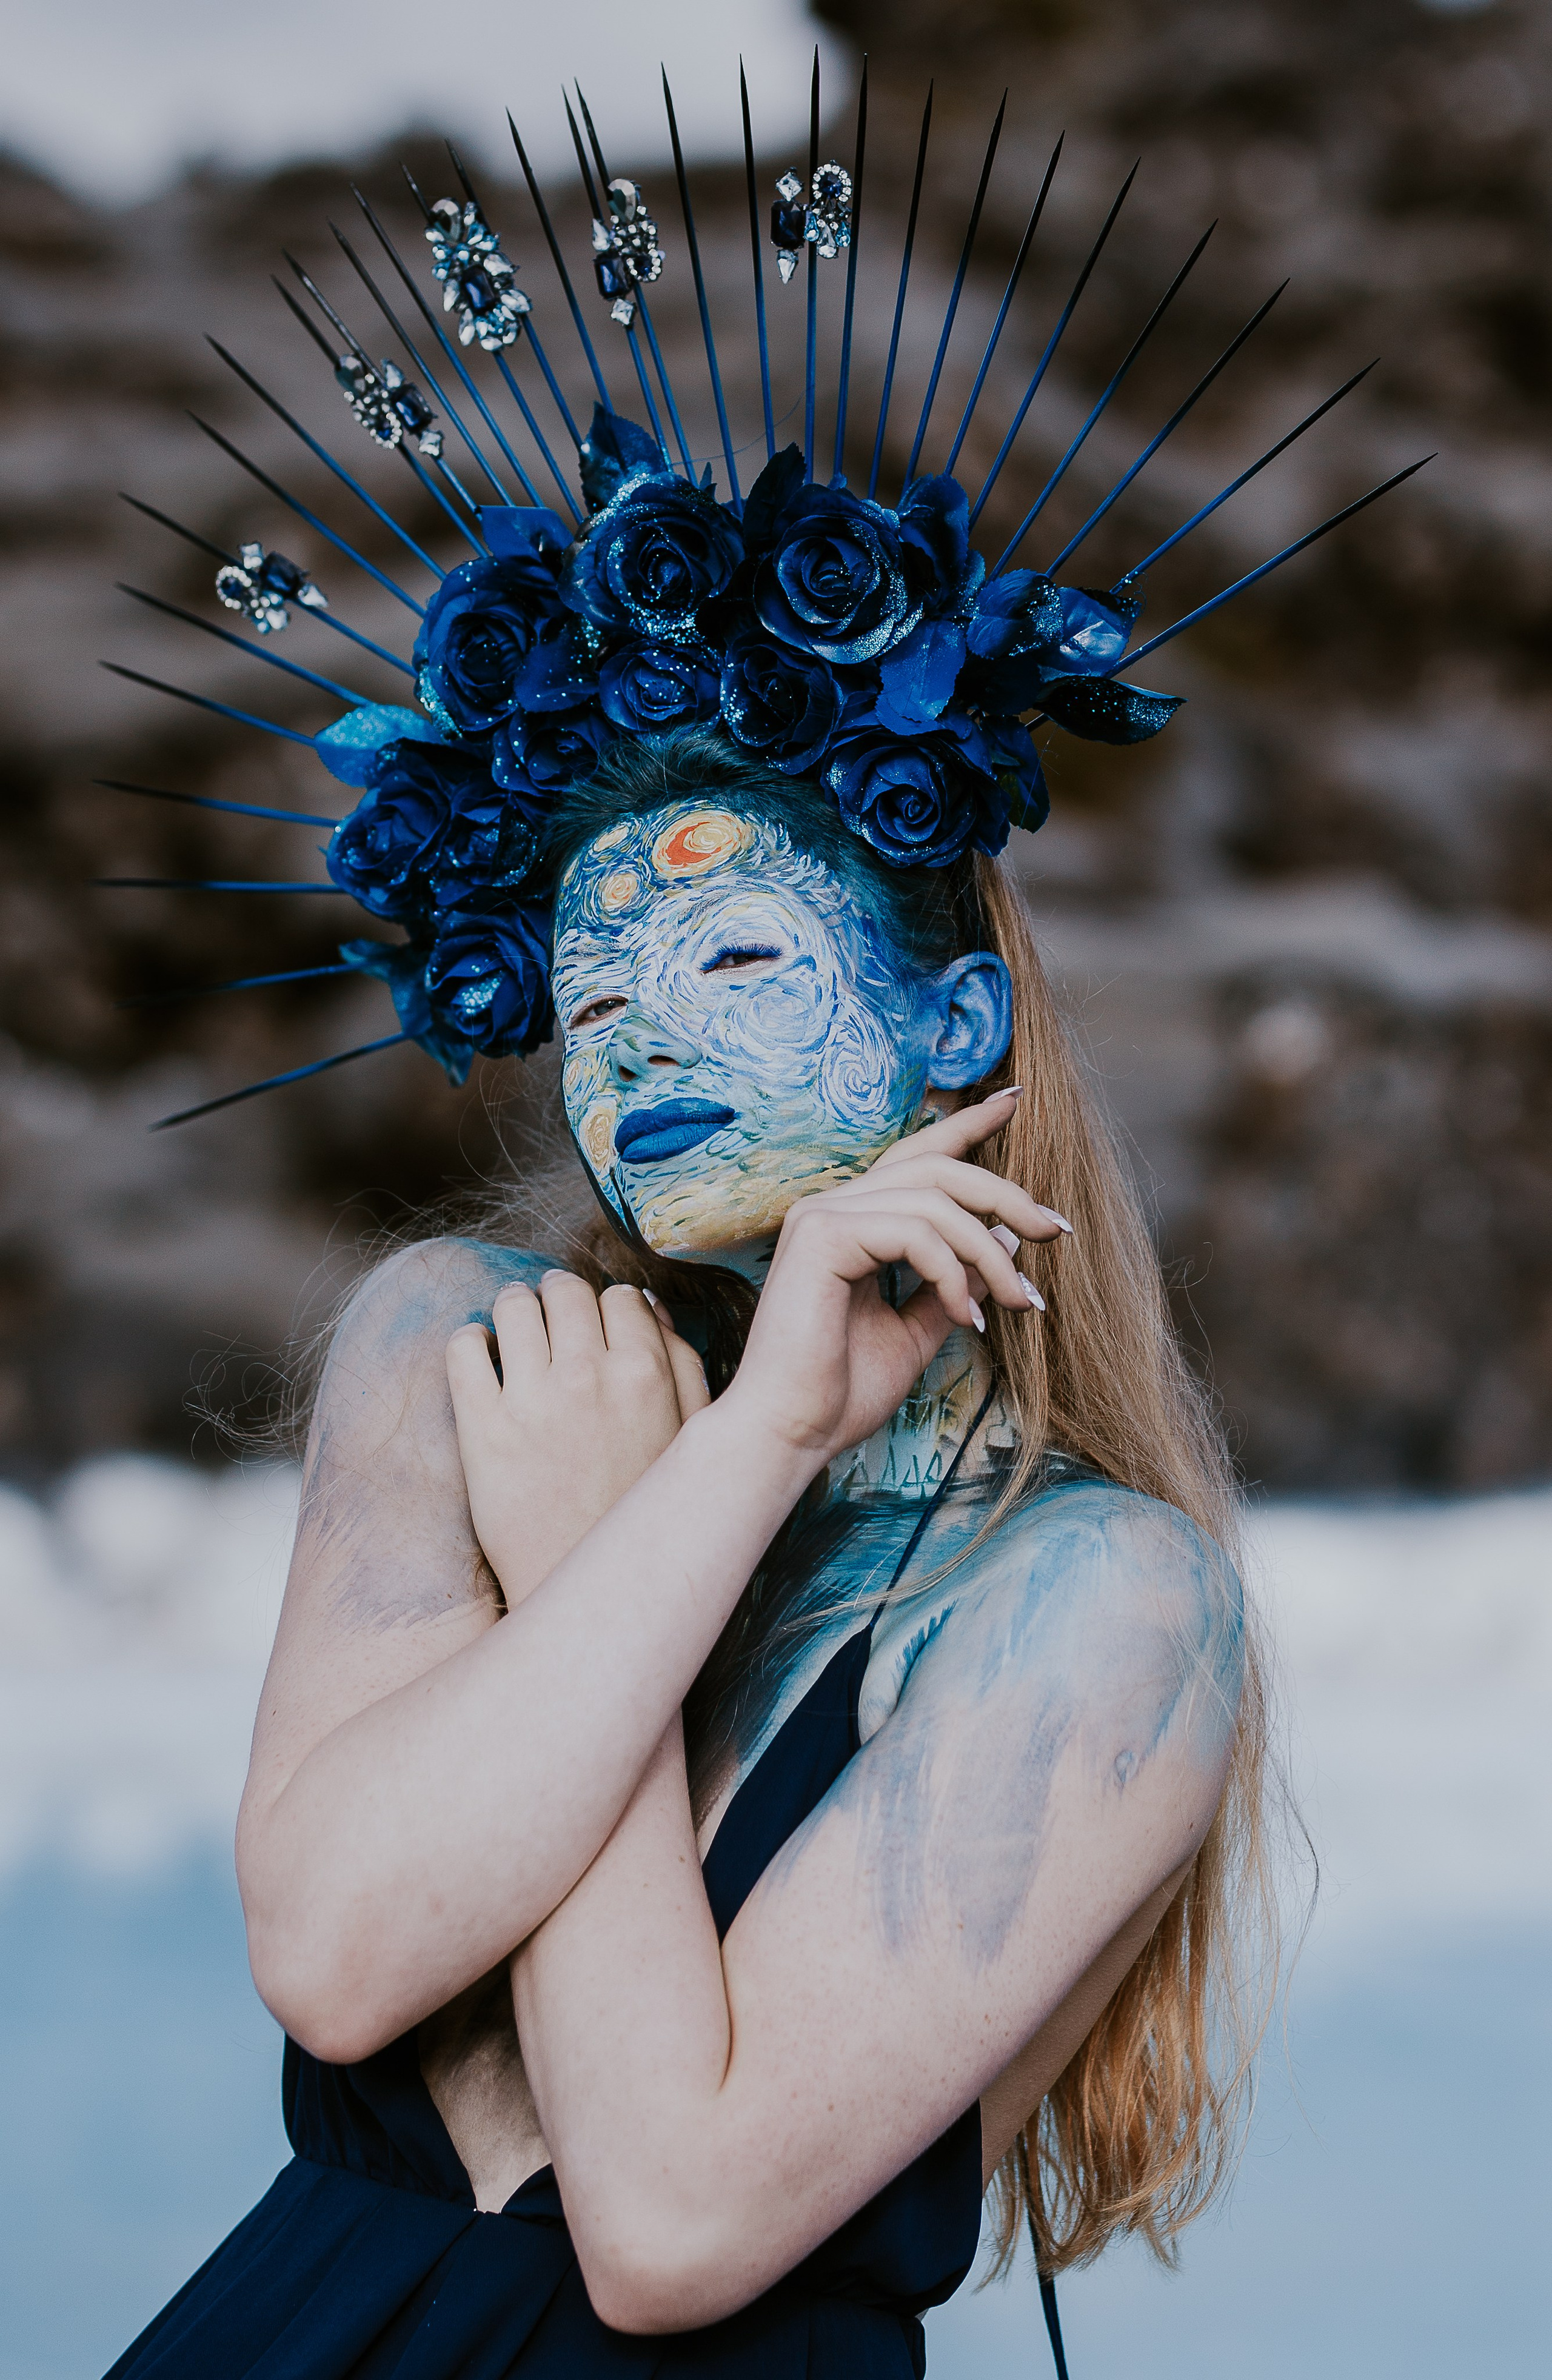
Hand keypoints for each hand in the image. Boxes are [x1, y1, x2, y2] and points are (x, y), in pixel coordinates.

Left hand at [446, 1274, 709, 1603]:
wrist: (587, 1591)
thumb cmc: (641, 1514)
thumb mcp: (690, 1439)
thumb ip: (682, 1364)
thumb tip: (648, 1306)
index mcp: (646, 1375)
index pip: (621, 1297)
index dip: (608, 1309)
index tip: (597, 1328)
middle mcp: (589, 1376)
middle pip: (565, 1290)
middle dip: (558, 1299)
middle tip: (551, 1321)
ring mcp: (531, 1400)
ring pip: (512, 1305)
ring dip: (514, 1311)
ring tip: (513, 1336)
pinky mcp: (481, 1428)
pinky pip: (464, 1347)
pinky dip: (470, 1342)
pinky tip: (482, 1361)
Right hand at [725, 1090, 1066, 1463]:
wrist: (792, 1435)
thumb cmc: (841, 1392)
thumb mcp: (918, 1331)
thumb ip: (956, 1282)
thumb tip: (1010, 1240)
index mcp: (851, 1223)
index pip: (916, 1156)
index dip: (967, 1124)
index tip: (1014, 1101)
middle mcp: (832, 1208)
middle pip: (937, 1166)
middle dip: (1005, 1194)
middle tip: (1056, 1230)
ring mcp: (822, 1216)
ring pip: (934, 1200)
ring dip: (990, 1251)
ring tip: (1018, 1302)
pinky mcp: (821, 1237)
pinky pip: (914, 1232)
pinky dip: (953, 1273)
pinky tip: (969, 1317)